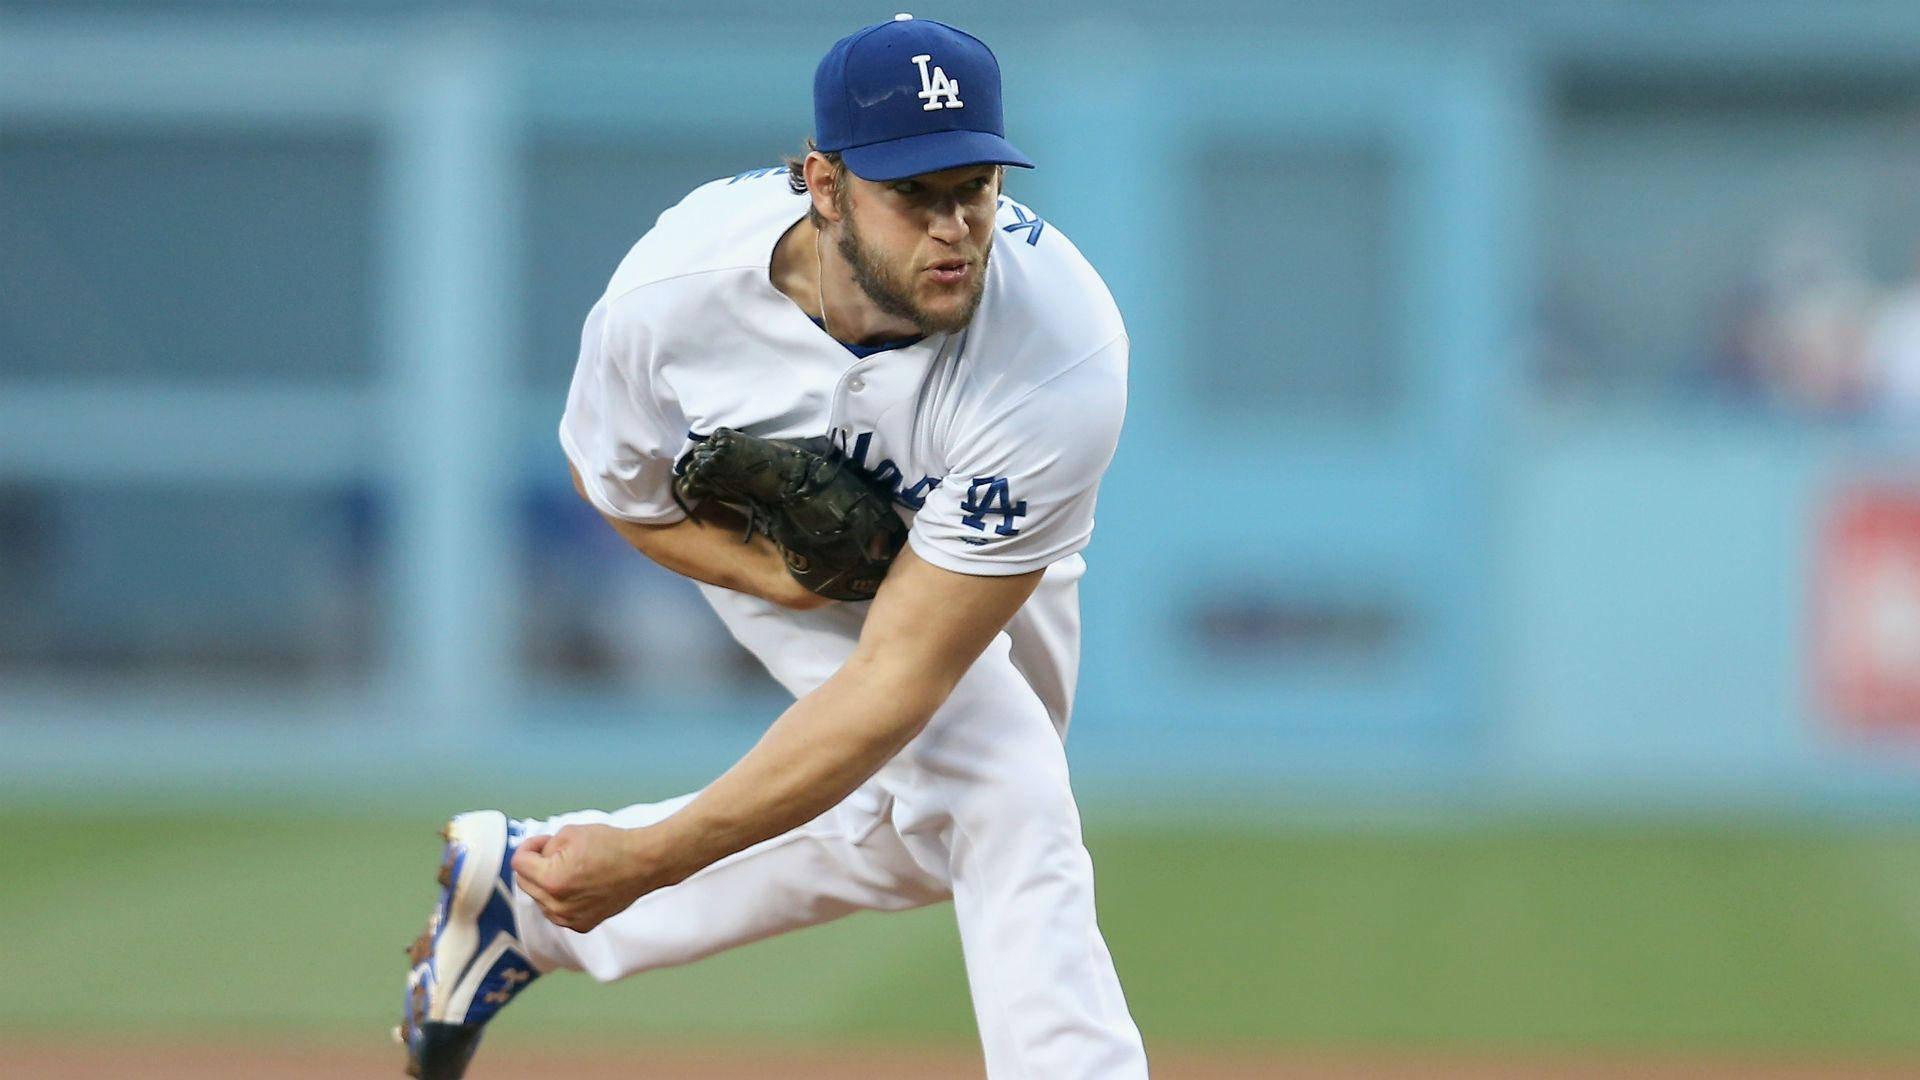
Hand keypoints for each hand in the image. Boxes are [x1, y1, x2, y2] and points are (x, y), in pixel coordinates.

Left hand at [510, 824, 661, 933]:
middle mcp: (557, 905)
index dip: (530, 846)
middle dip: (535, 865)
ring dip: (547, 883)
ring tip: (572, 869)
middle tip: (557, 852)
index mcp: (552, 880)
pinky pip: (557, 911)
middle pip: (525, 883)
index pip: (519, 863)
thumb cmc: (611, 845)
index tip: (545, 841)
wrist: (644, 864)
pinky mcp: (581, 926)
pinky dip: (561, 898)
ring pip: (540, 899)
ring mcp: (569, 919)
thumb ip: (545, 846)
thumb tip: (536, 857)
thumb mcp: (570, 832)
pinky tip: (580, 885)